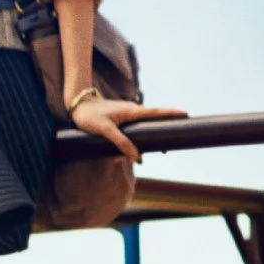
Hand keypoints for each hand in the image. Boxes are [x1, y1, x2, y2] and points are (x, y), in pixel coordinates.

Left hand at [69, 96, 186, 163]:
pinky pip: (128, 133)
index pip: (157, 112)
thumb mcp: (105, 130)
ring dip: (140, 144)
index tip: (187, 114)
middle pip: (151, 124)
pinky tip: (120, 156)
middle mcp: (131, 112)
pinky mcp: (118, 121)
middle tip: (165, 150)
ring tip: (140, 157)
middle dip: (158, 137)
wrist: (76, 105)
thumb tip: (138, 157)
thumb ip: (121, 143)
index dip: (172, 114)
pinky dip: (128, 143)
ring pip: (139, 131)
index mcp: (132, 111)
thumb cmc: (89, 115)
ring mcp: (125, 116)